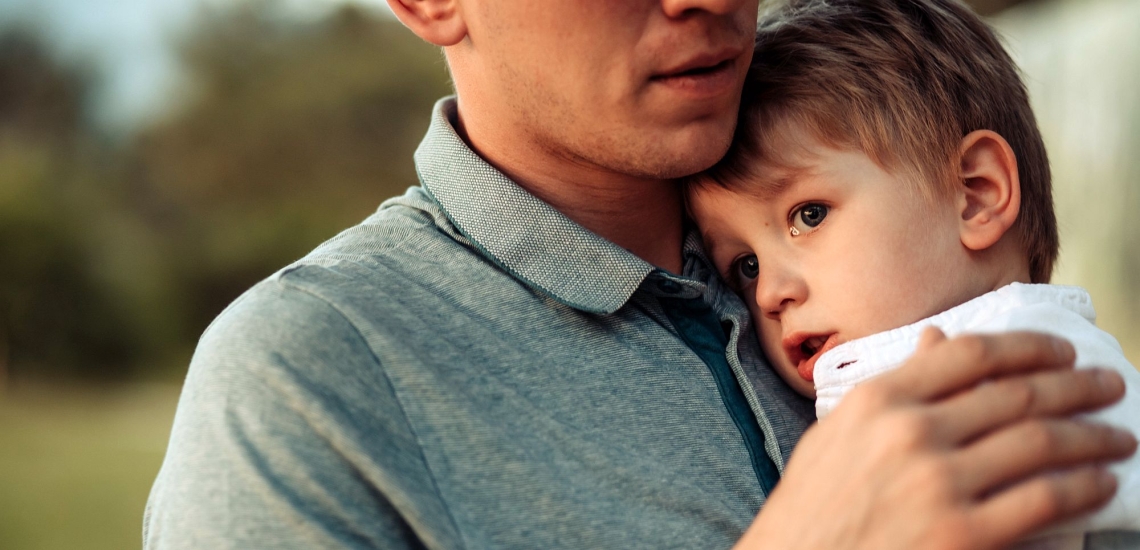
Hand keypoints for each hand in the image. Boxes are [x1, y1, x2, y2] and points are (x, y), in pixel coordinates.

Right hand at [737, 329, 1136, 549]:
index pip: (970, 353)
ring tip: (1117, 436)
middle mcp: (910, 432)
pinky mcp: (963, 535)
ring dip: (1092, 436)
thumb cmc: (812, 508)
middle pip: (1017, 394)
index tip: (1061, 350)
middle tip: (1108, 386)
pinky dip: (1083, 487)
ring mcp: (938, 484)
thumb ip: (893, 386)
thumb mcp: (837, 433)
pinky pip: (1043, 501)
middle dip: (1076, 386)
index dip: (1028, 345)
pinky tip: (1100, 482)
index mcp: (877, 400)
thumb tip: (940, 339)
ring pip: (1041, 444)